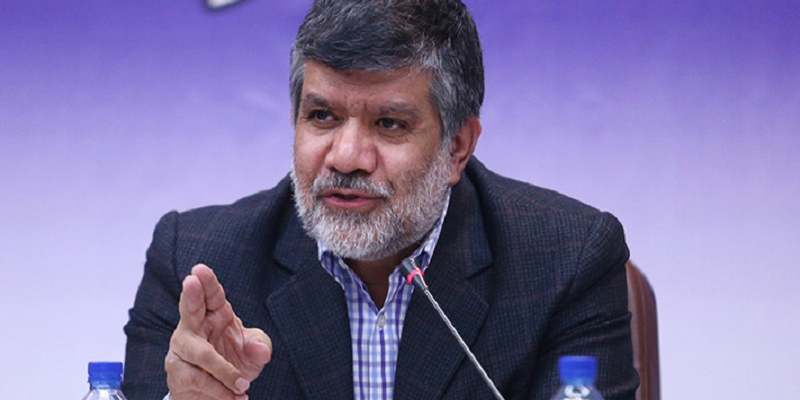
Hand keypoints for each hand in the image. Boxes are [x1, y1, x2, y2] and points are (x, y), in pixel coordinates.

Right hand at [165, 264, 271, 399]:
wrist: (220, 394)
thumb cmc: (235, 363)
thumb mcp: (254, 354)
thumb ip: (260, 348)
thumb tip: (261, 351)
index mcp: (215, 314)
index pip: (211, 295)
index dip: (206, 281)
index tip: (199, 270)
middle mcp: (194, 327)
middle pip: (190, 309)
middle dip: (190, 296)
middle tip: (190, 282)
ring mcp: (183, 349)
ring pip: (200, 353)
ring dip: (224, 371)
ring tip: (244, 385)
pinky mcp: (178, 372)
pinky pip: (198, 379)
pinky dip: (220, 390)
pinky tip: (235, 397)